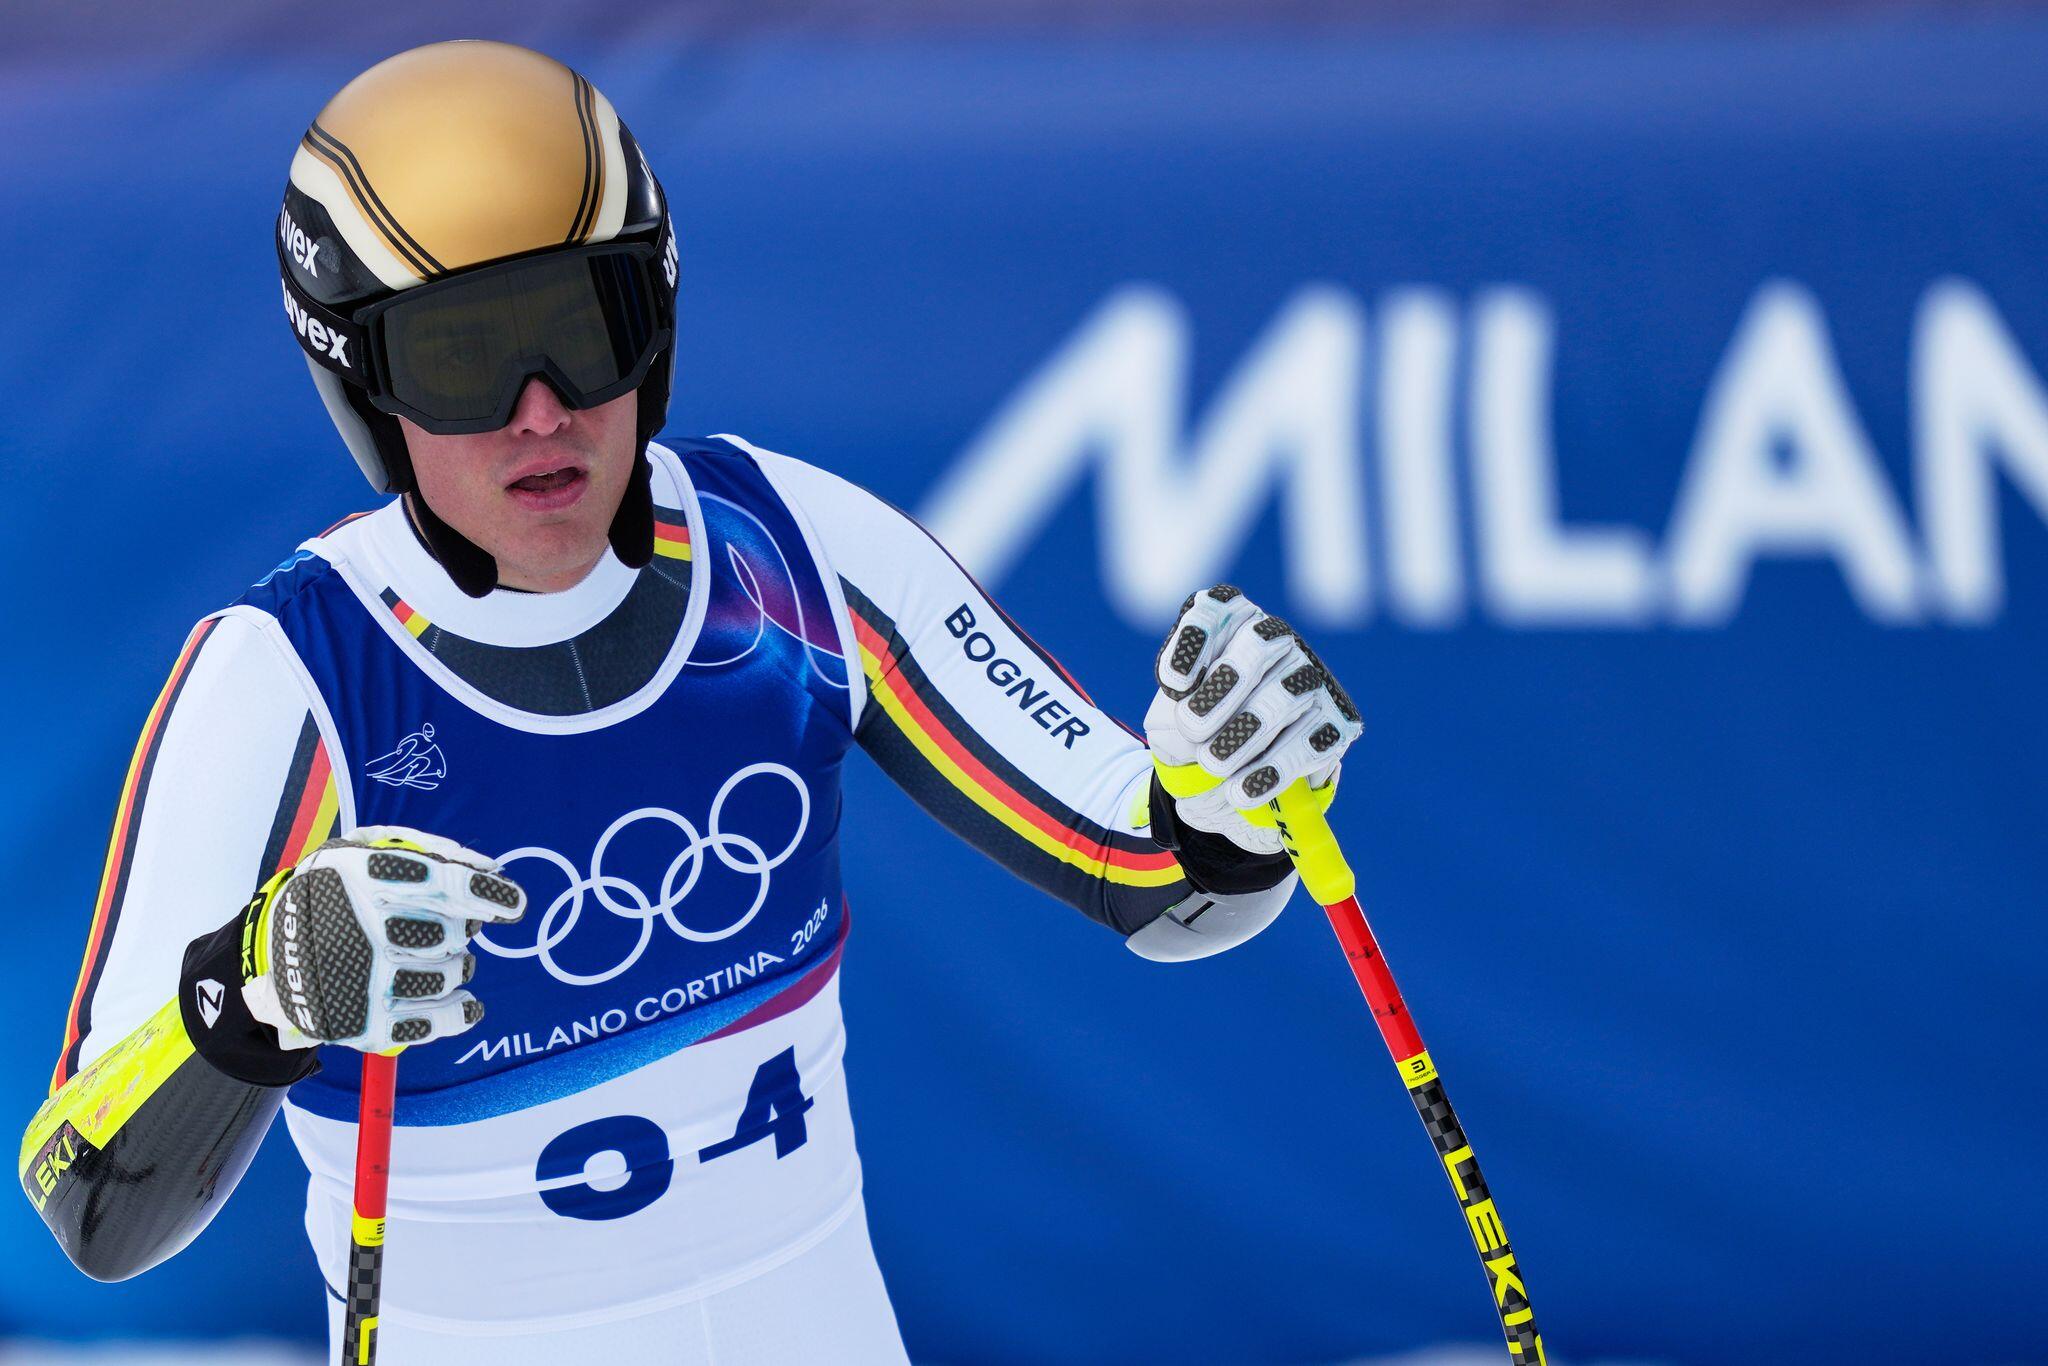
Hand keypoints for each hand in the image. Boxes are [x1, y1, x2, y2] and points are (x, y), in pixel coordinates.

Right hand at [240, 826, 525, 1051]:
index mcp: (354, 877)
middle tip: (456, 927)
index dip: (484, 892)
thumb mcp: (362, 850)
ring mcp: (356, 981)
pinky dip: (459, 1013)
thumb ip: (427, 848)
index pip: (436, 882)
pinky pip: (431, 1024)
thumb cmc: (336, 892)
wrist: (271, 953)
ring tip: (449, 959)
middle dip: (465, 928)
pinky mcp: (359, 1024)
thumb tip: (493, 867)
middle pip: (449, 932)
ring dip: (461, 966)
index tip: (515, 904)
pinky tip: (468, 1004)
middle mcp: (354, 929)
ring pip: (447, 975)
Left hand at [1144, 585, 1361, 856]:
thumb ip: (1174, 714)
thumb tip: (1198, 715)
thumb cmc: (1195, 737)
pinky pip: (1310, 742)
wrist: (1227, 786)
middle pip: (1261, 642)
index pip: (1218, 609)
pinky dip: (1272, 769)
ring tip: (1213, 764)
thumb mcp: (1168, 724)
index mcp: (1230, 626)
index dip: (1196, 642)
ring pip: (1286, 693)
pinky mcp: (1336, 723)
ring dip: (1244, 732)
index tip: (1174, 684)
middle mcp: (1276, 641)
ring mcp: (1310, 679)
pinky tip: (1242, 791)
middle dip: (1224, 686)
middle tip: (1192, 727)